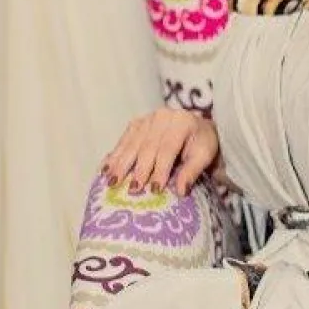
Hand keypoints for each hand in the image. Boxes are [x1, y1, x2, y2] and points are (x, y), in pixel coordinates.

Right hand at [100, 108, 219, 196]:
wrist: (196, 128)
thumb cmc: (201, 144)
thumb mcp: (204, 157)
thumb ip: (192, 172)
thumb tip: (179, 191)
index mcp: (182, 122)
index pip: (168, 149)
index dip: (160, 170)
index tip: (154, 190)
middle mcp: (163, 116)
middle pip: (147, 146)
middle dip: (138, 170)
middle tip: (132, 190)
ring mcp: (148, 118)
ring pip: (132, 143)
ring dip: (121, 164)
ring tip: (113, 182)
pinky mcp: (137, 123)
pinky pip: (124, 140)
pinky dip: (114, 155)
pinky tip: (105, 169)